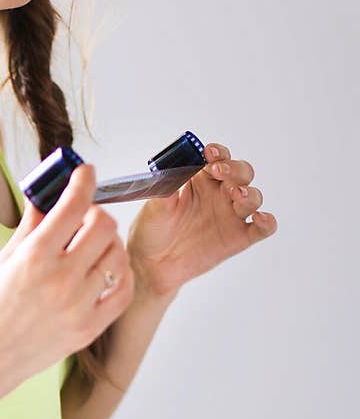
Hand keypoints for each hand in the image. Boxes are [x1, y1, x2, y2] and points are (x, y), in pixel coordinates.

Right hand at [0, 163, 133, 404]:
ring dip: (107, 243)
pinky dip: (120, 274)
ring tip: (90, 246)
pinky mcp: (89, 329)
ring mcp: (78, 306)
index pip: (73, 205)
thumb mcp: (1, 261)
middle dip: (94, 213)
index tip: (85, 172)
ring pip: (117, 256)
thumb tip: (45, 195)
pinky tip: (104, 270)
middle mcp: (60, 280)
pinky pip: (123, 291)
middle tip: (82, 217)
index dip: (83, 181)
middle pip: (103, 226)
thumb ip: (30, 226)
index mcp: (33, 257)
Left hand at [126, 142, 277, 298]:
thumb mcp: (154, 206)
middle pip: (241, 172)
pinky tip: (259, 218)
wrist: (152, 265)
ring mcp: (231, 215)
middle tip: (219, 172)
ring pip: (254, 196)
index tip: (209, 153)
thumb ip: (166, 186)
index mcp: (199, 179)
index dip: (217, 152)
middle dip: (235, 169)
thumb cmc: (151, 231)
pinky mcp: (239, 237)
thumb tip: (172, 168)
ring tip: (236, 194)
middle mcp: (219, 194)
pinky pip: (263, 228)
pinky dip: (267, 221)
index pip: (216, 158)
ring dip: (249, 192)